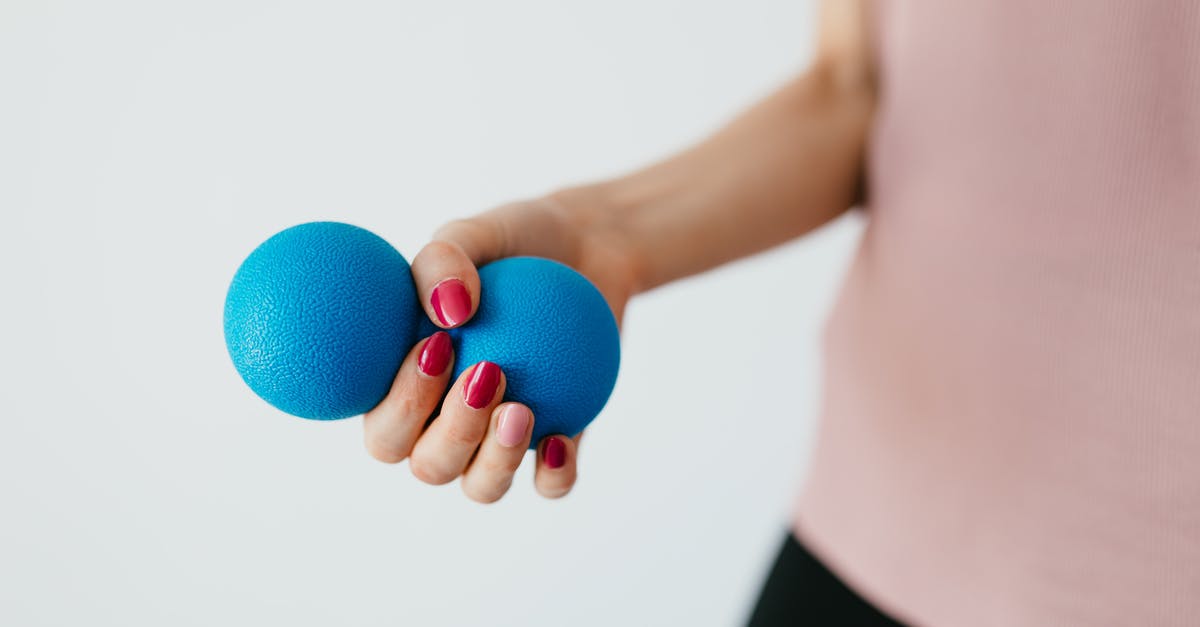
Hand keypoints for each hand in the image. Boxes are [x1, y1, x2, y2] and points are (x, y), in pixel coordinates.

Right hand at [362, 189, 636, 501]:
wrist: (587, 249)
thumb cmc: (513, 241)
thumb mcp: (474, 233)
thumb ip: (443, 261)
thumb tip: (446, 313)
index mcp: (404, 386)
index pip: (382, 426)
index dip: (397, 407)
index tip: (435, 348)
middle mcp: (444, 425)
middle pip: (429, 466)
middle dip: (451, 435)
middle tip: (487, 374)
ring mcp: (499, 442)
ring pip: (483, 486)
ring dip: (496, 462)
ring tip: (522, 410)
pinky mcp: (558, 444)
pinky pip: (551, 482)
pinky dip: (554, 475)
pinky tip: (561, 443)